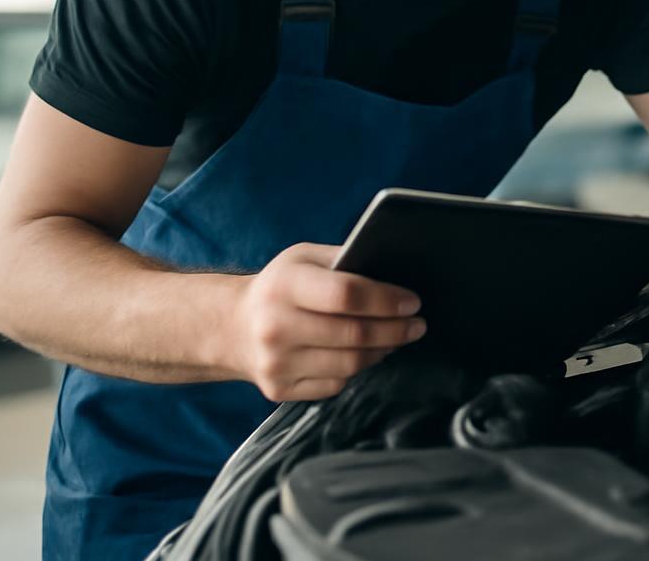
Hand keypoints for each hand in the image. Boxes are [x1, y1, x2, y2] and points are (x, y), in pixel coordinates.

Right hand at [226, 242, 425, 400]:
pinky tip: (364, 353)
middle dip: (396, 330)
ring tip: (395, 338)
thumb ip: (344, 261)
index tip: (412, 302)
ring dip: (382, 351)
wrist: (231, 328)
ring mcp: (276, 363)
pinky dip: (357, 369)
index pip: (346, 295)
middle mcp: (276, 326)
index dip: (386, 300)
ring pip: (350, 364)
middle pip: (354, 334)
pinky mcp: (280, 389)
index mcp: (284, 285)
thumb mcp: (304, 258)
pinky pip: (336, 383)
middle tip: (417, 325)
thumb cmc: (279, 287)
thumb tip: (393, 275)